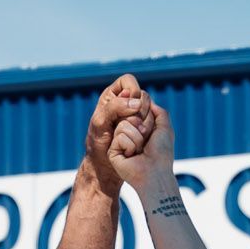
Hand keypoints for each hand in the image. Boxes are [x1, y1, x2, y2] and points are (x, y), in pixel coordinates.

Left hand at [86, 73, 150, 191]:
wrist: (104, 167)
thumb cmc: (98, 145)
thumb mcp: (100, 123)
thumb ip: (115, 107)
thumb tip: (136, 102)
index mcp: (111, 96)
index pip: (129, 81)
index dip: (132, 91)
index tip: (131, 107)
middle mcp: (123, 103)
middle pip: (142, 94)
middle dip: (140, 109)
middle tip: (133, 123)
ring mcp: (134, 116)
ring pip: (149, 109)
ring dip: (145, 121)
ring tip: (136, 133)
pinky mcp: (141, 129)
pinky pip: (151, 123)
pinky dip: (148, 129)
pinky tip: (142, 139)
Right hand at [109, 100, 174, 194]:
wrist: (155, 172)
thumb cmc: (161, 152)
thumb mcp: (165, 127)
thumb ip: (158, 111)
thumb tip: (146, 100)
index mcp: (139, 127)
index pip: (136, 108)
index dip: (147, 117)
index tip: (151, 132)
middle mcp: (128, 133)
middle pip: (129, 114)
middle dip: (142, 127)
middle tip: (146, 142)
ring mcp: (119, 141)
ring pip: (123, 124)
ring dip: (137, 138)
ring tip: (139, 150)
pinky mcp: (112, 150)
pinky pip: (119, 136)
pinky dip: (129, 145)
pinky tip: (131, 156)